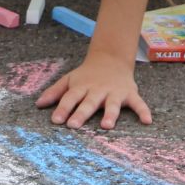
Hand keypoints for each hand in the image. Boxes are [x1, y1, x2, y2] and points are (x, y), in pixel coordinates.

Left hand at [35, 53, 151, 129]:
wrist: (111, 58)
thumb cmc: (87, 75)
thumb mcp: (70, 79)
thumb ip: (55, 92)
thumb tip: (37, 104)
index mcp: (82, 86)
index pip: (70, 98)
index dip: (62, 108)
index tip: (56, 120)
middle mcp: (98, 90)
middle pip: (88, 102)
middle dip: (81, 113)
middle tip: (74, 125)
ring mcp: (114, 92)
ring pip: (112, 104)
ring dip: (110, 114)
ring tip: (107, 125)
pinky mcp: (130, 93)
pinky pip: (138, 103)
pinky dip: (143, 111)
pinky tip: (147, 121)